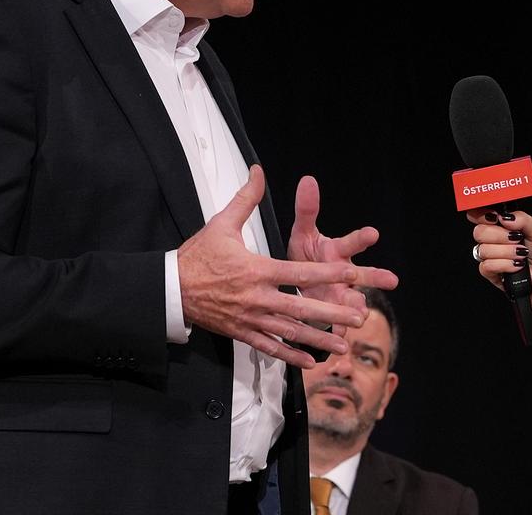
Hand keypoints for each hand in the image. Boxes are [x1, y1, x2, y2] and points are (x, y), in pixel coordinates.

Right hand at [178, 166, 395, 367]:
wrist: (170, 289)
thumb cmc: (197, 256)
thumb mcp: (221, 224)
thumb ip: (246, 199)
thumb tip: (258, 172)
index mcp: (257, 270)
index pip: (300, 274)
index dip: (328, 275)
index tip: (351, 276)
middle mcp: (257, 298)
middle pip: (302, 308)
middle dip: (333, 314)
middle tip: (362, 319)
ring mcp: (250, 319)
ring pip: (290, 332)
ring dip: (319, 339)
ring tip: (343, 345)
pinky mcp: (242, 333)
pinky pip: (269, 347)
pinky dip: (290, 355)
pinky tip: (310, 360)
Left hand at [287, 175, 393, 326]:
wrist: (301, 281)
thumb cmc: (307, 254)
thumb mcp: (303, 232)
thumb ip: (307, 210)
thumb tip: (308, 181)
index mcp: (338, 252)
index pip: (351, 242)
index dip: (362, 238)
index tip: (372, 233)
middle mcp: (345, 274)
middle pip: (364, 274)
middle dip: (377, 277)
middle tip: (391, 279)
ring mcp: (341, 295)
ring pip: (355, 302)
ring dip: (357, 308)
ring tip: (360, 315)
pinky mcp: (333, 314)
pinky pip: (337, 324)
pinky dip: (337, 331)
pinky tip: (338, 339)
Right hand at [466, 208, 531, 348]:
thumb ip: (522, 218)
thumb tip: (505, 217)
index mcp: (501, 225)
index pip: (479, 216)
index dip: (481, 215)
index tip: (495, 218)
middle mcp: (493, 240)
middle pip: (479, 232)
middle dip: (500, 235)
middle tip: (516, 239)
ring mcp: (490, 256)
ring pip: (483, 250)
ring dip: (506, 252)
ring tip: (521, 254)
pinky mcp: (491, 273)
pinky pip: (487, 265)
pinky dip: (504, 265)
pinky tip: (516, 265)